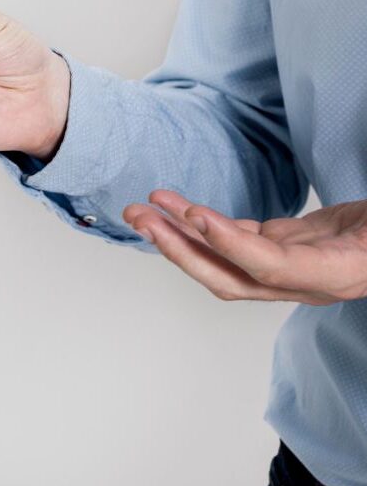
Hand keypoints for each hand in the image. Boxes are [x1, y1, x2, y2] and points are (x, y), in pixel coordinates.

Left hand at [124, 190, 366, 304]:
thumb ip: (351, 229)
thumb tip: (292, 232)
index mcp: (333, 276)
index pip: (270, 267)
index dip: (230, 243)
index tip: (195, 216)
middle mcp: (302, 280)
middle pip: (228, 275)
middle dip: (179, 247)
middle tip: (141, 218)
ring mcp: (287, 266)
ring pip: (221, 257)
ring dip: (178, 232)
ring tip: (142, 208)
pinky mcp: (281, 247)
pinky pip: (231, 238)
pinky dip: (201, 221)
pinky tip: (173, 205)